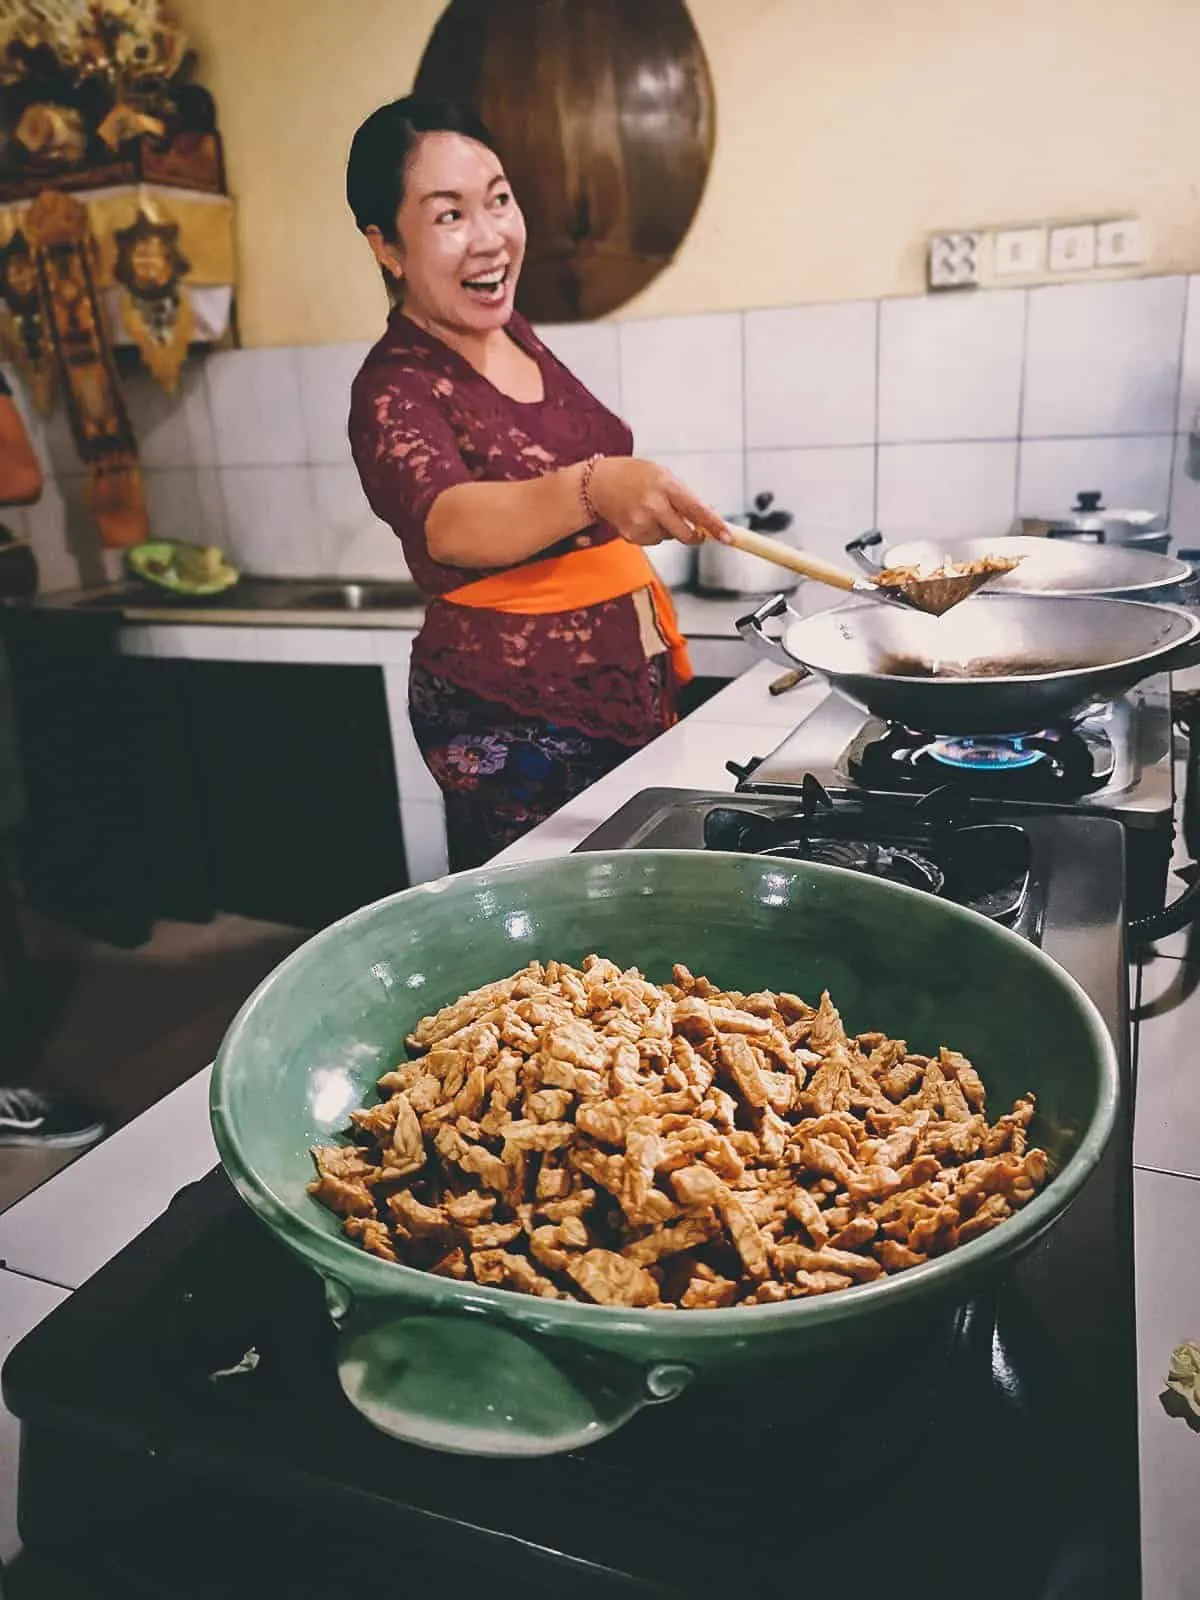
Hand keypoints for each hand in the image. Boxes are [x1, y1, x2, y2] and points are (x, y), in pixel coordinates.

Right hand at [586, 457, 730, 546]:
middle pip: (686, 534)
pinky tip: (641, 518)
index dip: (714, 525)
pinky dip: (653, 532)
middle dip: (695, 536)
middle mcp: (653, 505)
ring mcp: (641, 522)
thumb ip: (685, 495)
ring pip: (670, 537)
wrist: (598, 484)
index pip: (696, 509)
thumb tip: (708, 515)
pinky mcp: (632, 535)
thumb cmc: (634, 476)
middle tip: (698, 533)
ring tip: (651, 511)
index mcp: (665, 485)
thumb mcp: (663, 475)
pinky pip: (655, 541)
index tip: (727, 537)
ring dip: (669, 529)